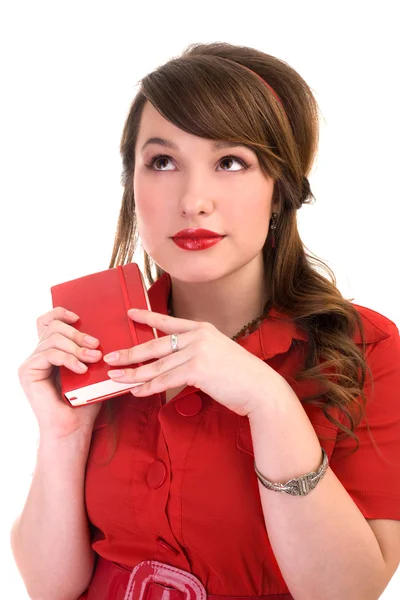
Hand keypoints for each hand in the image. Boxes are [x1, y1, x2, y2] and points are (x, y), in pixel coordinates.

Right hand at [18, 307, 103, 439]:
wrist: (74, 429)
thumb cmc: (85, 402)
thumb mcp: (93, 370)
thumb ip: (92, 350)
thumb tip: (105, 330)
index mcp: (51, 351)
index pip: (48, 320)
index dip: (61, 312)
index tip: (80, 318)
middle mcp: (38, 354)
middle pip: (53, 326)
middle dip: (78, 333)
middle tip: (96, 346)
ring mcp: (31, 363)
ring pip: (53, 338)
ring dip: (77, 347)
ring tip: (93, 359)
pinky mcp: (27, 372)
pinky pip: (49, 353)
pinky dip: (68, 359)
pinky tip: (81, 370)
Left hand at [103, 308, 274, 416]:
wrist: (260, 388)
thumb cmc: (240, 375)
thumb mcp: (218, 353)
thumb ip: (196, 353)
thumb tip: (173, 363)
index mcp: (202, 328)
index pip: (168, 321)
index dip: (147, 316)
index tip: (130, 313)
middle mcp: (197, 336)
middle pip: (155, 344)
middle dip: (129, 353)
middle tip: (110, 358)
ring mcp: (197, 351)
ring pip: (156, 365)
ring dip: (133, 373)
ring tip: (115, 377)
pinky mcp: (197, 370)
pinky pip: (165, 380)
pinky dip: (148, 387)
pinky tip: (136, 391)